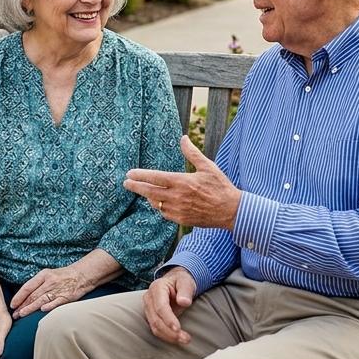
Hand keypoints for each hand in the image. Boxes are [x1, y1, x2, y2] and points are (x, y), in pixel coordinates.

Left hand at [10, 265, 93, 318]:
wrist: (82, 274)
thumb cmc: (63, 276)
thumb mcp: (48, 274)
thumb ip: (37, 284)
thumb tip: (24, 297)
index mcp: (43, 275)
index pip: (27, 287)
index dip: (19, 297)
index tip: (12, 305)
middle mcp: (49, 282)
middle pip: (32, 296)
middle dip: (22, 306)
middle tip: (14, 314)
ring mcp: (58, 290)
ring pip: (41, 300)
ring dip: (30, 308)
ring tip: (21, 315)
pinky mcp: (66, 296)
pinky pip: (56, 302)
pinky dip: (48, 306)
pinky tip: (41, 310)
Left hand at [125, 136, 241, 228]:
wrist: (231, 210)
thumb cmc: (220, 186)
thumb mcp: (208, 166)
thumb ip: (192, 153)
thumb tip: (183, 138)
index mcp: (182, 182)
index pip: (155, 178)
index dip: (140, 175)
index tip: (129, 173)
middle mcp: (178, 197)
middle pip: (150, 192)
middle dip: (136, 187)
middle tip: (126, 183)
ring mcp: (179, 210)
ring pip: (156, 204)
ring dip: (148, 197)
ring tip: (143, 190)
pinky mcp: (182, 220)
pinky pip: (165, 213)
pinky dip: (159, 207)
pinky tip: (159, 201)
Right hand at [143, 267, 195, 344]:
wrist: (176, 282)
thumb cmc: (181, 281)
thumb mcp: (186, 282)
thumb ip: (185, 291)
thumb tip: (184, 302)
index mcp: (157, 288)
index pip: (160, 307)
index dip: (168, 319)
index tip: (178, 328)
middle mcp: (149, 298)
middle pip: (156, 319)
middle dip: (170, 332)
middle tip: (186, 338)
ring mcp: (148, 308)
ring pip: (155, 327)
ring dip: (169, 337)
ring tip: (184, 340)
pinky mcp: (152, 317)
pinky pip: (157, 329)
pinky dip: (167, 336)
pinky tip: (177, 339)